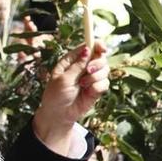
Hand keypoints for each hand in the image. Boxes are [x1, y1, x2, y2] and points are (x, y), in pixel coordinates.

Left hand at [32, 43, 108, 157]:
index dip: (97, 45)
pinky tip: (88, 92)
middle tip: (88, 71)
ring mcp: (91, 78)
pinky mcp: (97, 89)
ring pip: (105, 70)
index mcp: (72, 60)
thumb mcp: (63, 78)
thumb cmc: (56, 96)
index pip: (89, 47)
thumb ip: (78, 65)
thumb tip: (87, 49)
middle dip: (97, 64)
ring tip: (83, 85)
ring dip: (95, 78)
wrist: (59, 115)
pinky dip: (97, 88)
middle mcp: (83, 67)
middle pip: (100, 57)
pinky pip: (105, 83)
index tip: (102, 48)